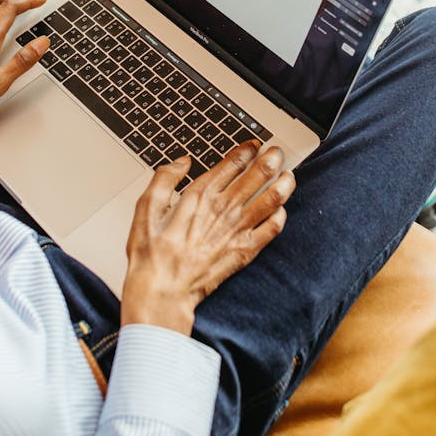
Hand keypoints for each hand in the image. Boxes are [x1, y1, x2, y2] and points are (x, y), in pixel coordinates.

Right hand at [121, 142, 295, 335]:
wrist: (162, 291)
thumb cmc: (151, 252)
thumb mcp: (146, 207)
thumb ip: (164, 178)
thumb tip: (182, 161)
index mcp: (201, 194)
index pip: (233, 163)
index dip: (247, 150)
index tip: (254, 145)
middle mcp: (223, 208)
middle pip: (258, 174)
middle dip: (272, 159)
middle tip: (277, 151)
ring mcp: (237, 230)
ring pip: (272, 199)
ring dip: (284, 183)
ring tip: (289, 174)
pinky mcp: (244, 251)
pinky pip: (271, 229)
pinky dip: (280, 216)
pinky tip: (281, 210)